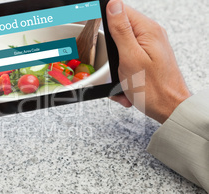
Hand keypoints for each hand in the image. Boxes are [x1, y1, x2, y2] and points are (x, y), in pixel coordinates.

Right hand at [106, 0, 190, 123]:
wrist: (169, 109)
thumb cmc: (153, 89)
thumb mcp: (130, 57)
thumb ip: (121, 30)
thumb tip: (114, 5)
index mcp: (147, 30)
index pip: (120, 11)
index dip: (104, 21)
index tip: (98, 36)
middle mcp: (150, 36)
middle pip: (117, 32)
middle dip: (109, 51)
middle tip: (113, 66)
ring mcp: (148, 48)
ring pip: (119, 50)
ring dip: (114, 68)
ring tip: (121, 80)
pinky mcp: (145, 60)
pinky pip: (125, 63)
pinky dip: (121, 75)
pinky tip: (125, 86)